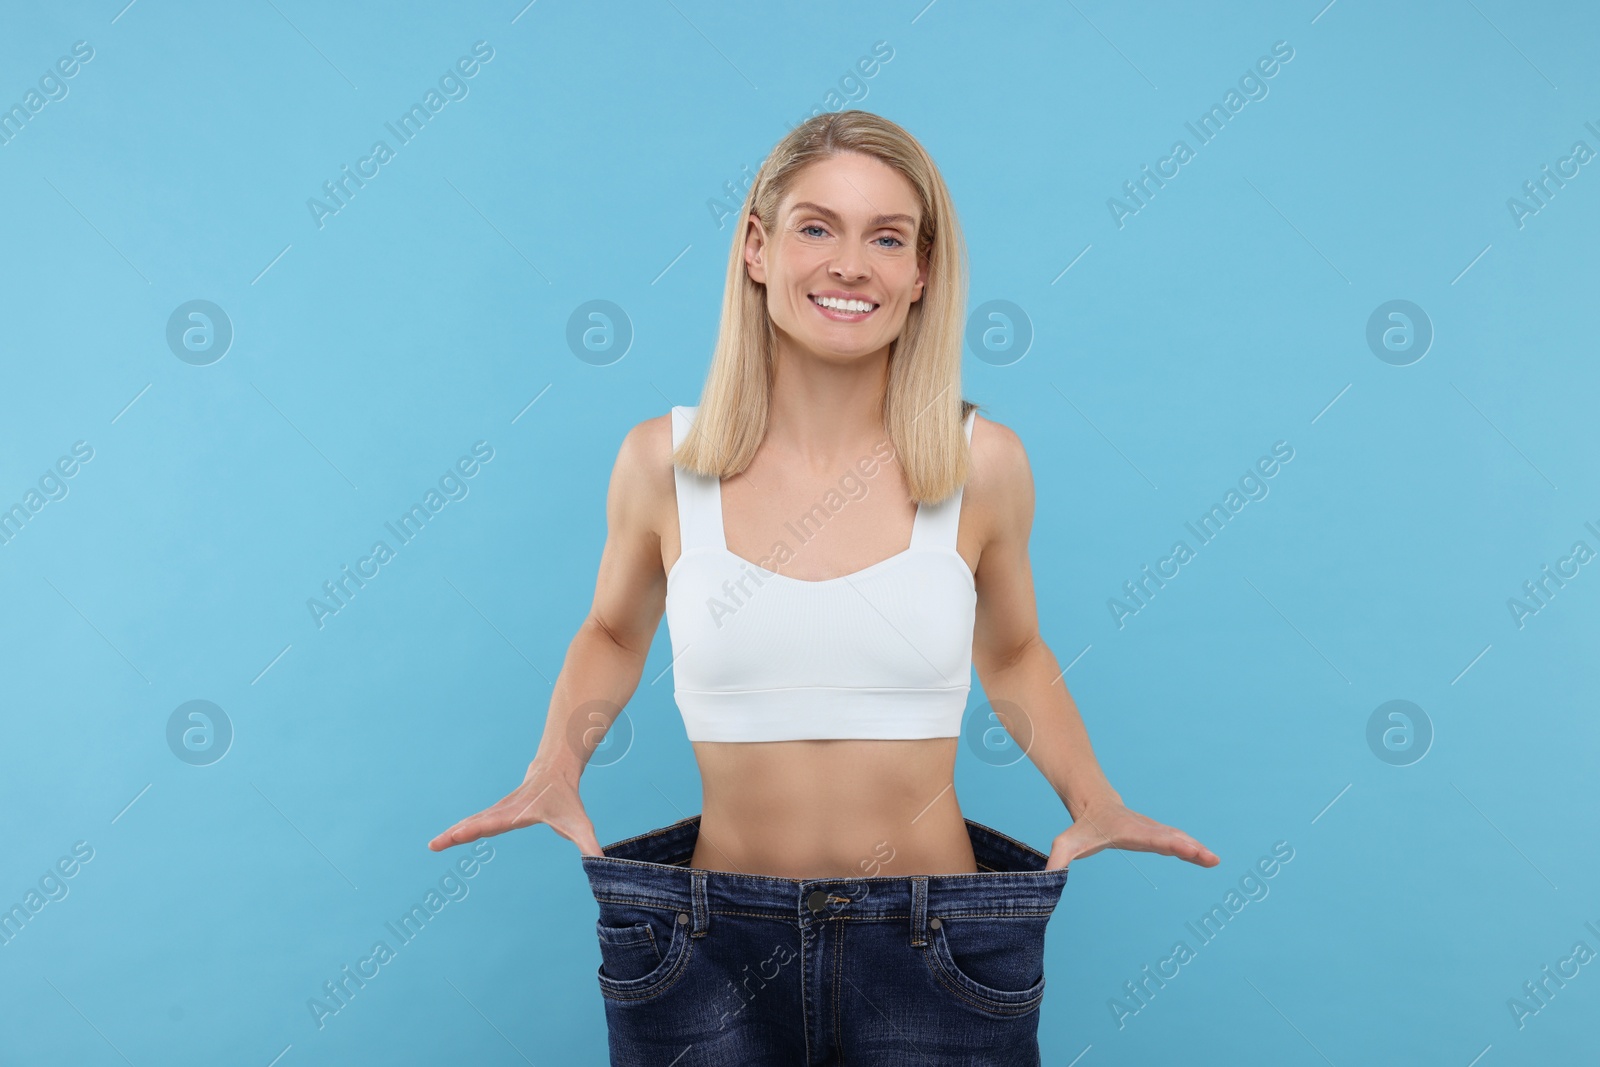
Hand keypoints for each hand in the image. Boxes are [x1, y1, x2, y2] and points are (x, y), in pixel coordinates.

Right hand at [428, 760, 603, 855]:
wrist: (554, 770)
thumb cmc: (566, 799)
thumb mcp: (579, 823)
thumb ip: (589, 844)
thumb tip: (603, 864)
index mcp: (519, 813)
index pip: (496, 823)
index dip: (478, 829)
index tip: (459, 834)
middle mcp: (503, 811)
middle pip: (477, 823)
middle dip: (457, 834)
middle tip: (435, 844)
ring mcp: (496, 811)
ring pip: (471, 822)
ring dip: (453, 834)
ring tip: (433, 845)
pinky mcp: (494, 813)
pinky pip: (473, 822)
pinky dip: (458, 831)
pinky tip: (445, 839)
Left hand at [1044, 800, 1218, 870]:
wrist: (1094, 803)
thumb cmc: (1082, 827)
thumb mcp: (1066, 843)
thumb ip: (1057, 861)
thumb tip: (1046, 880)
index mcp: (1127, 831)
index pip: (1149, 838)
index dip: (1167, 843)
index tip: (1185, 848)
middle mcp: (1145, 829)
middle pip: (1169, 838)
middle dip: (1189, 847)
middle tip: (1210, 858)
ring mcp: (1153, 831)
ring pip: (1177, 839)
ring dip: (1196, 849)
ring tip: (1214, 860)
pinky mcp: (1158, 835)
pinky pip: (1178, 841)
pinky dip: (1193, 849)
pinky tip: (1207, 858)